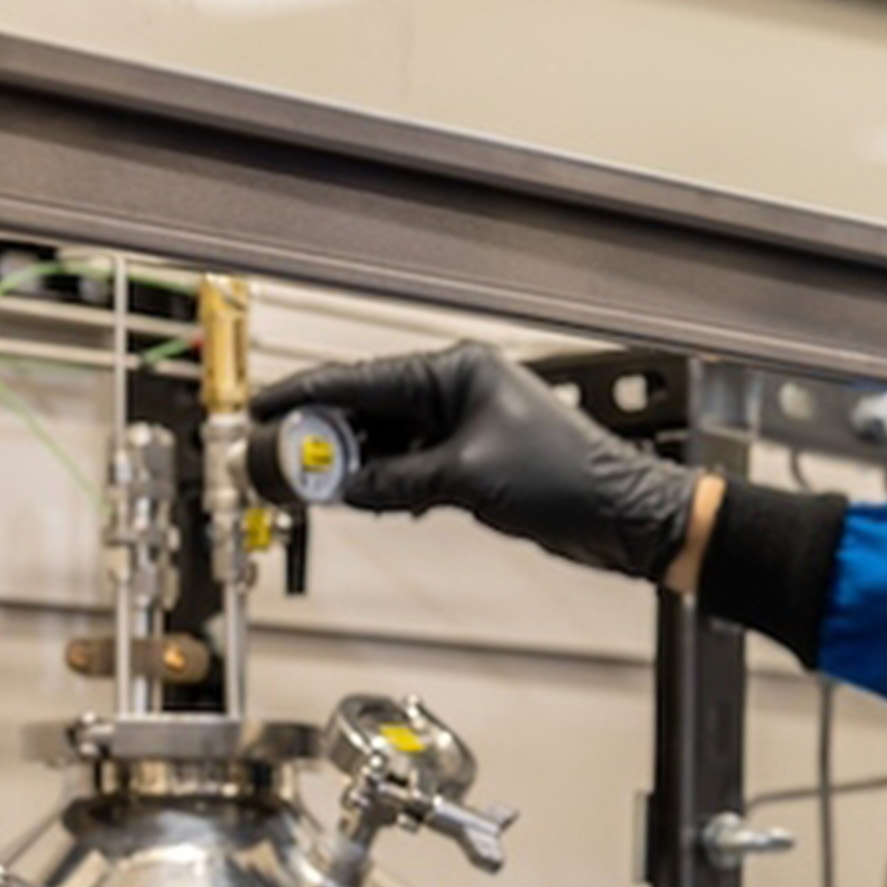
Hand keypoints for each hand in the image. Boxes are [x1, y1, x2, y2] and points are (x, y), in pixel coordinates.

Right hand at [254, 343, 702, 579]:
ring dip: (359, 466)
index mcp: (458, 371)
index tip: (267, 407)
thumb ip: (399, 479)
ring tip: (322, 485)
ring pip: (389, 441)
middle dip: (329, 436)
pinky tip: (370, 498)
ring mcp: (466, 426)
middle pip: (371, 408)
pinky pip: (413, 467)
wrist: (620, 514)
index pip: (365, 377)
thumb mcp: (467, 478)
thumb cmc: (571, 478)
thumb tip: (350, 485)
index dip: (308, 394)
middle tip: (286, 457)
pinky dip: (389, 483)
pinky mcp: (473, 462)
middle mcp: (459, 391)